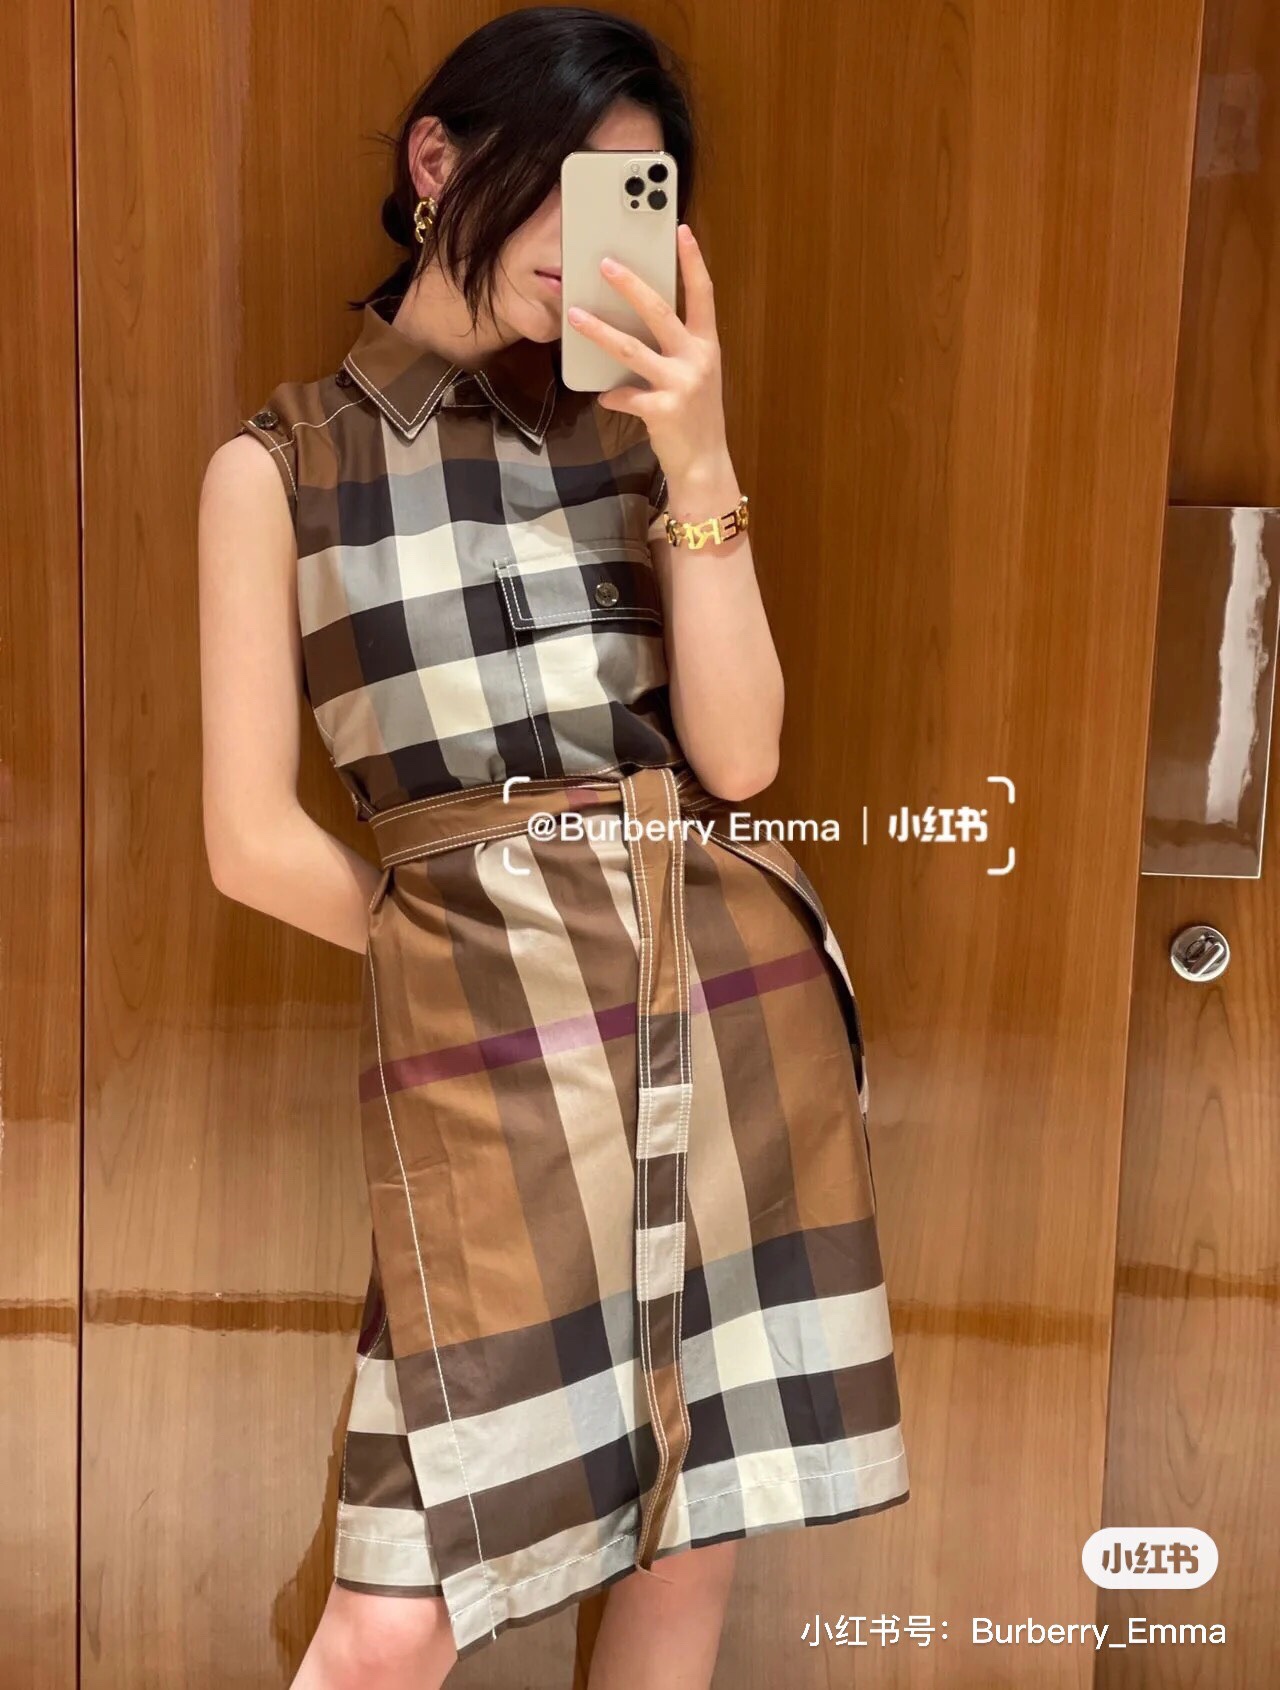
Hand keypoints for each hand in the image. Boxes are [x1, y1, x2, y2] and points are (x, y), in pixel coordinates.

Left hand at [565, 224, 727, 480]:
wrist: (705, 464)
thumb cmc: (695, 416)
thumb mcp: (694, 376)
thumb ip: (674, 350)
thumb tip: (635, 324)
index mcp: (706, 345)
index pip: (703, 294)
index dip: (693, 261)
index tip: (681, 231)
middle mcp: (697, 359)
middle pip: (659, 311)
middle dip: (630, 284)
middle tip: (605, 263)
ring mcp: (681, 384)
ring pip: (631, 348)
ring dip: (599, 330)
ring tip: (575, 315)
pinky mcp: (663, 409)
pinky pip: (626, 395)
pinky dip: (612, 395)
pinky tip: (604, 395)